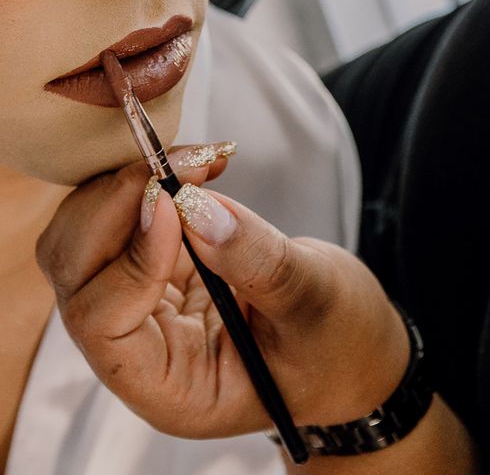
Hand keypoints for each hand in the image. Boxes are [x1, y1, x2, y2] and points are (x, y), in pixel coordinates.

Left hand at [36, 146, 409, 438]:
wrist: (349, 340)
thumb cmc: (340, 347)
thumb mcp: (312, 307)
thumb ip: (256, 262)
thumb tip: (197, 206)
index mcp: (171, 388)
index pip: (107, 326)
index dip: (130, 259)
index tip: (174, 204)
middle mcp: (145, 348)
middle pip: (81, 273)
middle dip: (120, 207)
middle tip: (182, 164)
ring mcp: (149, 305)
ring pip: (90, 239)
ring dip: (133, 187)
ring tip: (198, 160)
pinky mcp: (165, 268)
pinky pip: (128, 219)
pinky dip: (153, 184)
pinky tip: (198, 167)